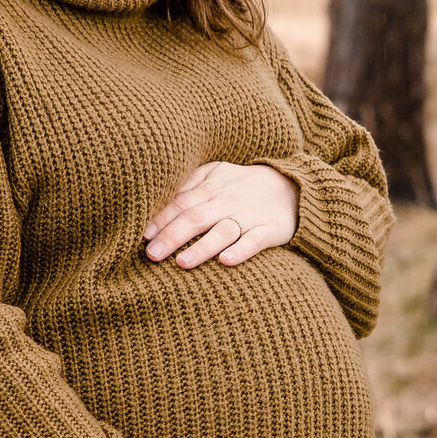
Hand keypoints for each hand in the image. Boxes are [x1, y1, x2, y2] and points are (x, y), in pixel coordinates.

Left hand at [142, 161, 298, 268]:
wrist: (292, 187)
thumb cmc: (242, 185)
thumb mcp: (215, 175)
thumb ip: (188, 185)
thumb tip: (155, 201)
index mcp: (211, 187)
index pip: (181, 202)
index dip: (162, 218)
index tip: (144, 235)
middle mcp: (228, 201)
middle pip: (196, 218)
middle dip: (172, 236)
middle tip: (152, 255)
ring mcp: (250, 216)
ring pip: (223, 231)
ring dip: (202, 247)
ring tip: (182, 263)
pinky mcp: (270, 230)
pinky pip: (255, 241)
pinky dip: (241, 250)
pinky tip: (226, 261)